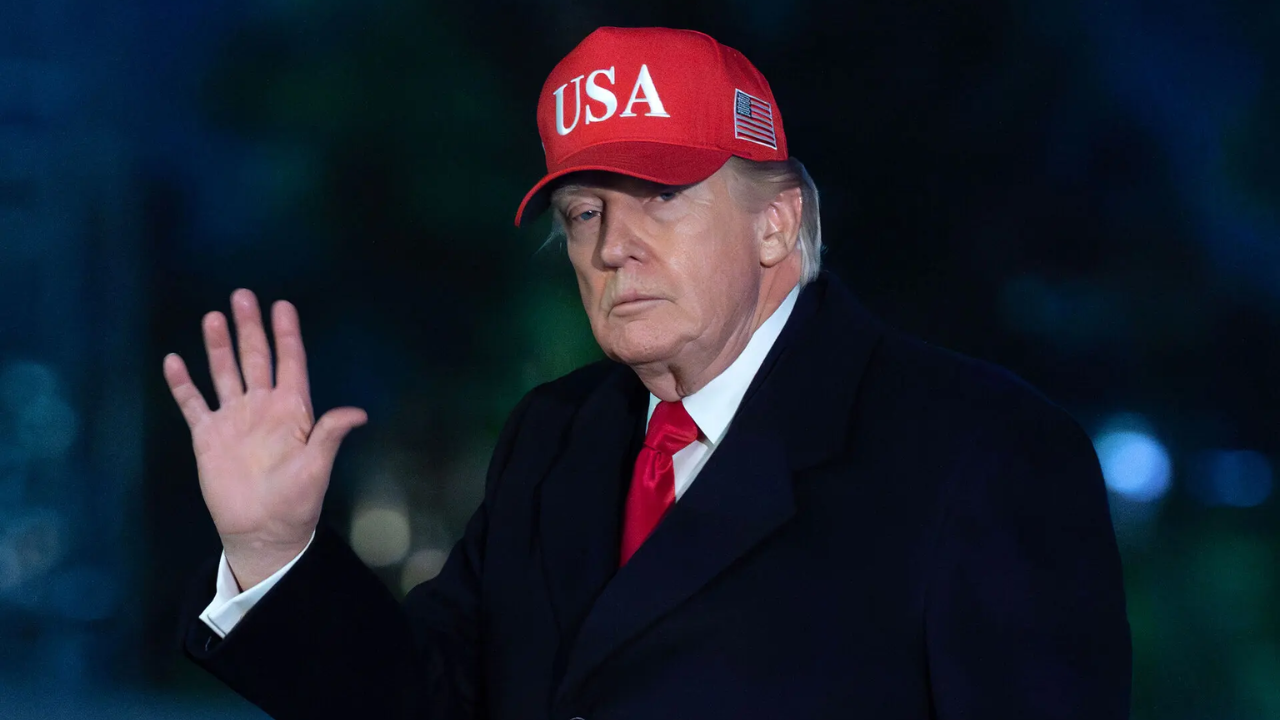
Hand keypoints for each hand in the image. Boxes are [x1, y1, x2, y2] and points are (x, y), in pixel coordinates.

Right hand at [163, 289, 366, 589]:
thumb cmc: (296, 500)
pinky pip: (193, 404)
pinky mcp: (208, 436)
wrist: (262, 530)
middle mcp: (262, 407)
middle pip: (255, 358)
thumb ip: (328, 435)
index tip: (283, 305)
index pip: (289, 363)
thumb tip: (358, 413)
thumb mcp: (317, 467)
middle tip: (243, 295)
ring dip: (219, 346)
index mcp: (291, 410)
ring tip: (213, 317)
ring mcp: (233, 419)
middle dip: (250, 328)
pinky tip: (174, 361)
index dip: (287, 335)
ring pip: (225, 373)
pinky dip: (183, 384)